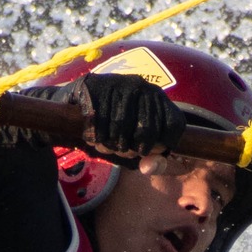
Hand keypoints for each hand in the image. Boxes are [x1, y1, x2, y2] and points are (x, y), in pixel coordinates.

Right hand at [70, 73, 187, 160]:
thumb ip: (154, 159)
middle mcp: (141, 86)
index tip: (145, 151)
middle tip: (122, 152)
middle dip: (132, 151)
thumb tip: (147, 168)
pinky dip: (96, 138)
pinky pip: (98, 123)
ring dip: (111, 146)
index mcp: (157, 96)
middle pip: (146, 132)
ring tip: (107, 145)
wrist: (78, 98)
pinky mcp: (94, 87)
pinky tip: (95, 137)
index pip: (173, 125)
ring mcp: (118, 84)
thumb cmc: (114, 123)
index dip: (161, 146)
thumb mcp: (139, 139)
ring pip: (120, 129)